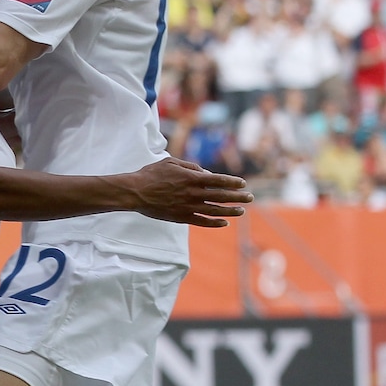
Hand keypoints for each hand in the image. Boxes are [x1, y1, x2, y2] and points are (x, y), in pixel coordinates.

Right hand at [127, 158, 252, 227]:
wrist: (135, 192)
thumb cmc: (151, 174)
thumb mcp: (171, 162)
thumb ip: (191, 167)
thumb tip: (206, 174)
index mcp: (191, 178)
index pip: (218, 180)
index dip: (232, 182)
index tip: (243, 184)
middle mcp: (193, 193)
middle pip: (221, 195)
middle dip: (237, 196)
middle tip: (250, 197)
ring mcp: (187, 206)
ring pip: (214, 210)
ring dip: (230, 211)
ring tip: (241, 211)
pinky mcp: (180, 217)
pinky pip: (201, 221)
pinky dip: (214, 223)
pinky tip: (224, 223)